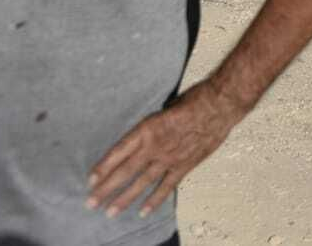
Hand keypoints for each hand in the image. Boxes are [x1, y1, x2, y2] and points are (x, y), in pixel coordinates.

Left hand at [87, 81, 241, 217]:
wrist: (221, 104)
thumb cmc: (195, 99)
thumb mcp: (166, 108)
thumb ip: (154, 126)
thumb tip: (146, 137)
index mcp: (147, 128)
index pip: (119, 151)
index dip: (103, 167)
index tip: (90, 179)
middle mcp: (155, 146)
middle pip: (126, 171)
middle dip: (106, 188)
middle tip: (91, 202)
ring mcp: (169, 158)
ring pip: (142, 182)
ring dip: (125, 198)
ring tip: (110, 212)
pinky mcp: (184, 165)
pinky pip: (166, 186)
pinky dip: (155, 200)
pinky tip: (143, 211)